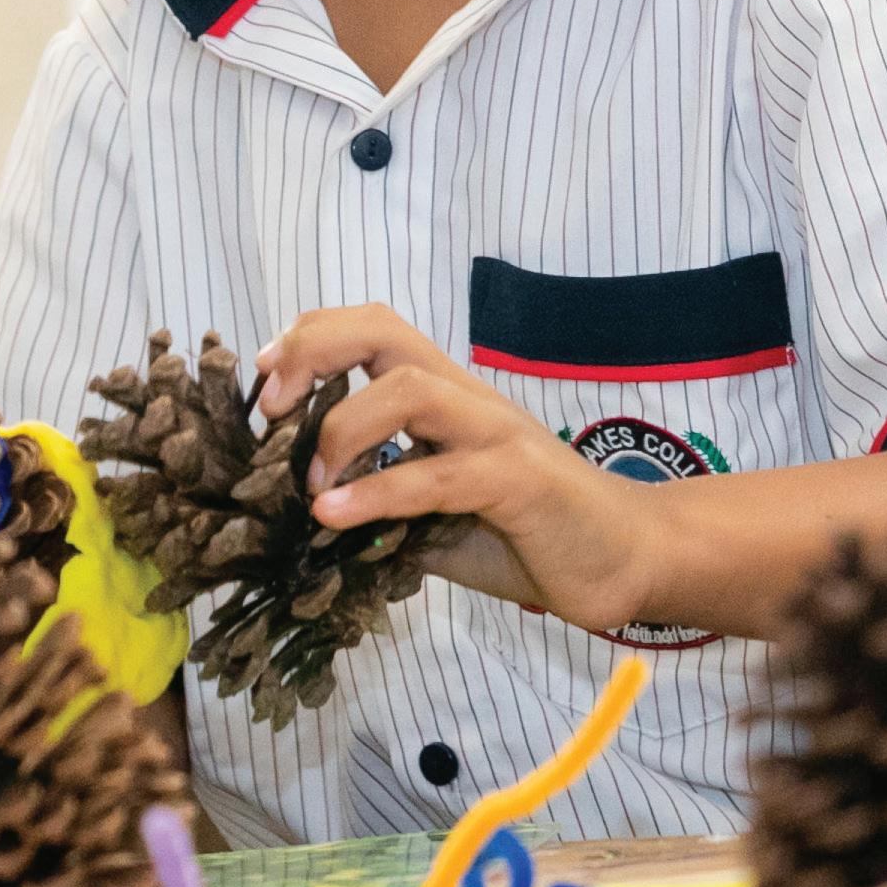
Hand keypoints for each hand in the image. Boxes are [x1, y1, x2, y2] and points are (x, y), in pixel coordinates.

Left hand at [256, 305, 669, 635]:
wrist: (622, 558)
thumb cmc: (528, 533)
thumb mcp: (436, 517)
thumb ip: (383, 504)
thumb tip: (306, 520)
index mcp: (446, 398)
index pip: (372, 328)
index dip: (311, 338)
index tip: (265, 383)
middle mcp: (467, 399)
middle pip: (383, 331)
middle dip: (313, 353)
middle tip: (271, 409)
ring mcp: (496, 434)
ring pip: (409, 390)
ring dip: (342, 428)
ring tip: (310, 484)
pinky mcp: (518, 481)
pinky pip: (440, 474)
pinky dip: (378, 491)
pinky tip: (334, 515)